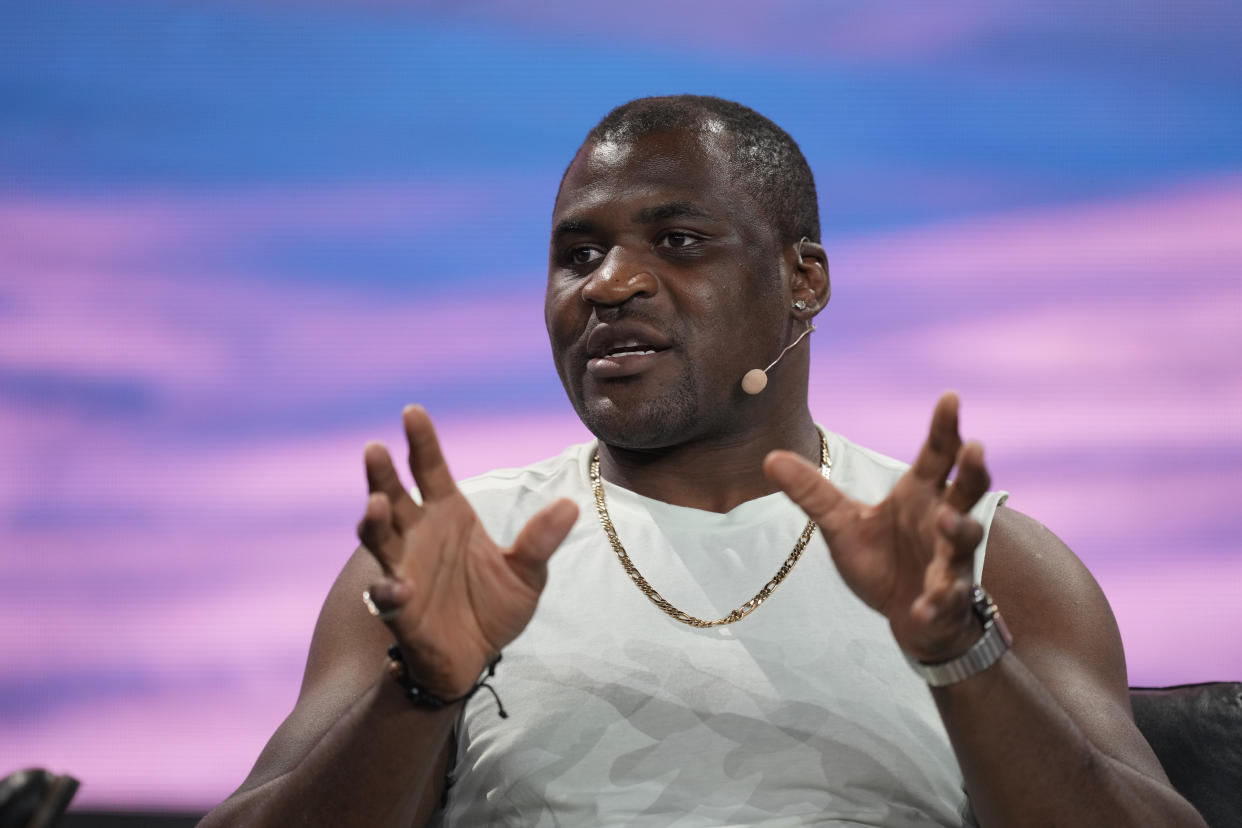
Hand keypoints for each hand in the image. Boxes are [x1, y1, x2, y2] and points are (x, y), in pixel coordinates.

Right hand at [357, 405, 578, 696]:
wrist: (474, 658)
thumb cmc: (493, 606)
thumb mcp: (527, 573)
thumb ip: (541, 540)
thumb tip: (570, 504)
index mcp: (447, 514)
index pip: (429, 469)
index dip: (421, 441)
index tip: (412, 411)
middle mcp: (417, 534)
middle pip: (392, 495)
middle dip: (381, 473)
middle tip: (375, 448)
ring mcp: (403, 568)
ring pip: (378, 538)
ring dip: (373, 521)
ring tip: (375, 504)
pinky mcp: (398, 608)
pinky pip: (386, 595)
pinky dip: (389, 590)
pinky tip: (398, 587)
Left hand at [764, 392, 991, 661]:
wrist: (907, 617)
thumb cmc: (881, 562)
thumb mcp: (840, 524)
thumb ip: (812, 492)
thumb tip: (769, 457)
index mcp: (920, 495)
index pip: (938, 455)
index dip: (946, 427)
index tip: (949, 396)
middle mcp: (942, 521)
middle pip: (968, 490)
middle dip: (973, 470)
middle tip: (975, 447)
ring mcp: (951, 561)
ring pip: (965, 540)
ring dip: (958, 528)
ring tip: (945, 519)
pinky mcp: (947, 600)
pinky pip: (946, 598)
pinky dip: (937, 600)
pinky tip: (924, 603)